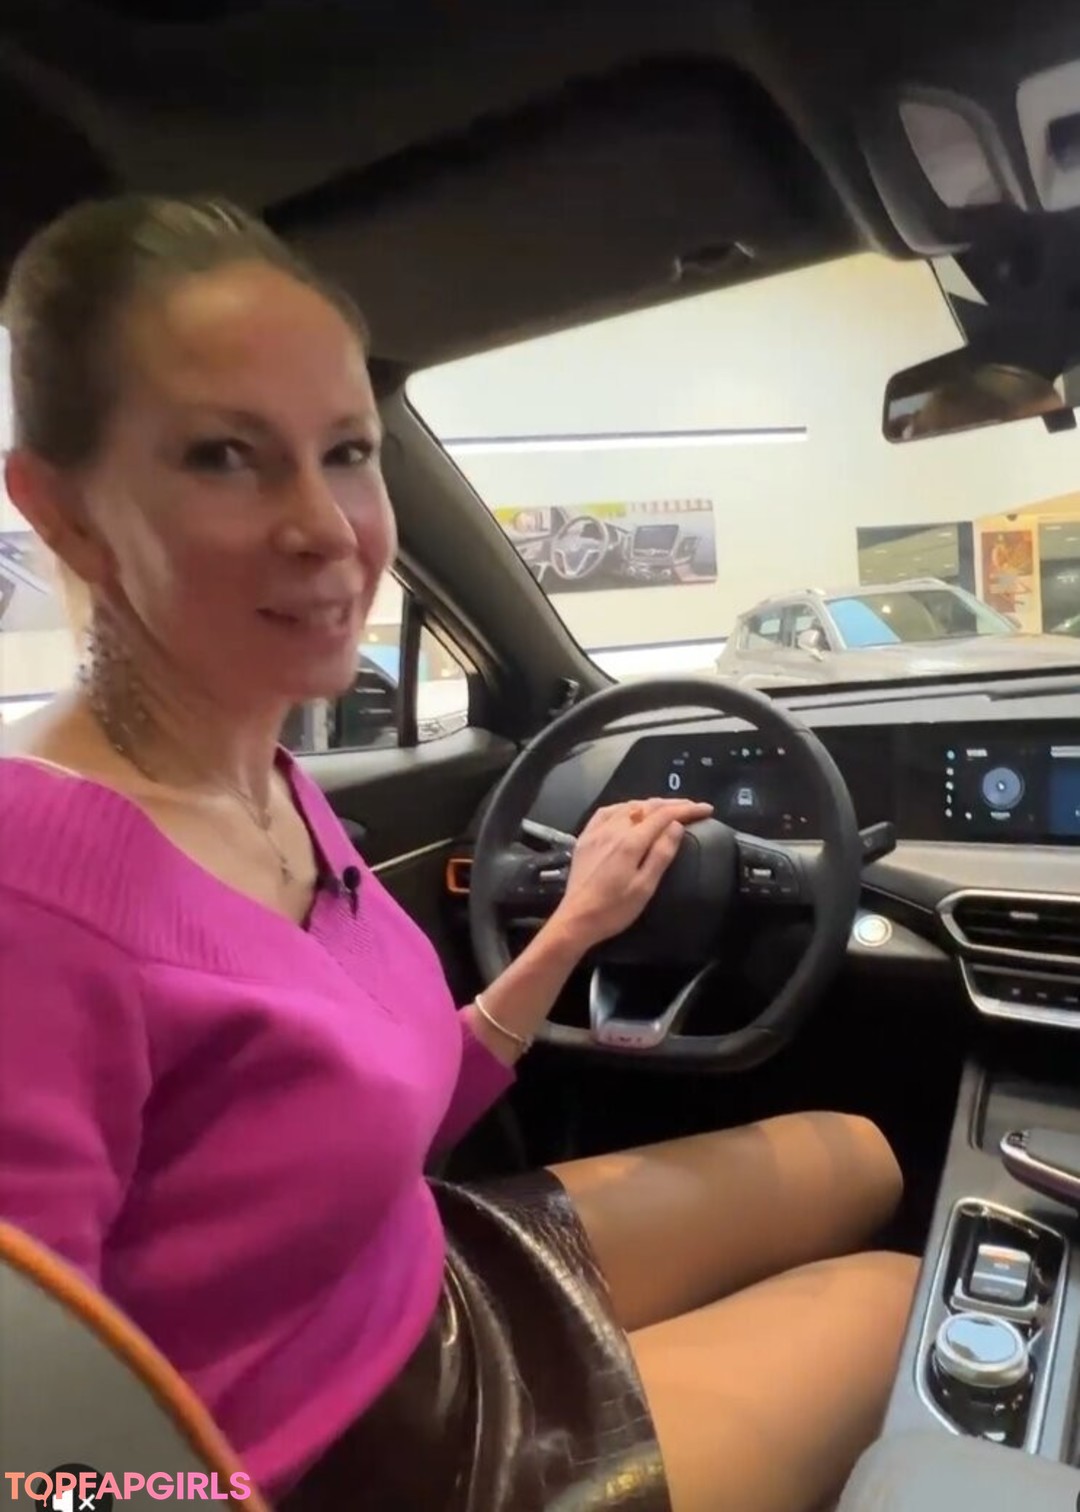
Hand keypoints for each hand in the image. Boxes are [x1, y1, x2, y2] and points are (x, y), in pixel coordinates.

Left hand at [553, 796, 713, 951]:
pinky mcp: (585, 837)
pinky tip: (630, 811)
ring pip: (627, 806)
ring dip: (650, 804)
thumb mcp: (645, 886)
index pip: (664, 815)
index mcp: (630, 841)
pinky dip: (625, 807)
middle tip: (691, 807)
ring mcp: (596, 831)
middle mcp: (613, 829)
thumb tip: (676, 826)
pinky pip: (607, 812)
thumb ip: (661, 853)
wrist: (576, 919)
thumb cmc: (614, 909)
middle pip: (647, 806)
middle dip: (672, 804)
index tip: (705, 810)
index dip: (687, 809)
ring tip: (667, 808)